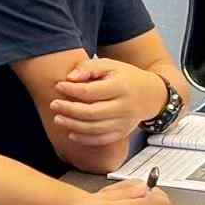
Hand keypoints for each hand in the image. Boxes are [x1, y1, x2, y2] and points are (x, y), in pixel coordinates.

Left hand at [52, 58, 166, 144]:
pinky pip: (104, 139)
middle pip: (93, 113)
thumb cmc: (124, 76)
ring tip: (58, 119)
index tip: (58, 85)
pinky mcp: (123, 132)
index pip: (92, 92)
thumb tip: (70, 77)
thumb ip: (89, 67)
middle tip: (53, 105)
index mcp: (120, 87)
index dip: (72, 90)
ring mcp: (125, 122)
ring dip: (74, 126)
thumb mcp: (109, 65)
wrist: (151, 95)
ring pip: (96, 128)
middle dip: (70, 110)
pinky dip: (86, 139)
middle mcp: (124, 107)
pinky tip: (72, 134)